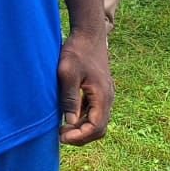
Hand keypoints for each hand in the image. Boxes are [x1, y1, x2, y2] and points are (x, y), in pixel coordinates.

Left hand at [57, 30, 112, 145]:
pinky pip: (96, 112)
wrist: (89, 33)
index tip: (61, 136)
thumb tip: (69, 122)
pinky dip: (84, 119)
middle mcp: (108, 98)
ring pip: (98, 122)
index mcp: (102, 95)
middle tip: (61, 134)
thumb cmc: (77, 50)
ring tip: (63, 127)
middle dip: (81, 136)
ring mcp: (106, 95)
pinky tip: (69, 115)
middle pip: (99, 129)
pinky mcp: (101, 91)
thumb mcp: (67, 73)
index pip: (95, 127)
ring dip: (82, 129)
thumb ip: (70, 98)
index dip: (79, 137)